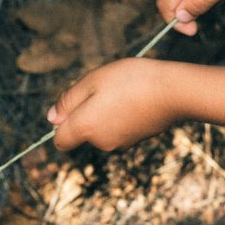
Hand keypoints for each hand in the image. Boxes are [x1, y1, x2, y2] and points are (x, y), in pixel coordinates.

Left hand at [47, 59, 178, 150]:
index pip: (60, 140)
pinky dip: (122, 117)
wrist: (173, 91)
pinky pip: (119, 129)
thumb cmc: (130, 80)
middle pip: (82, 132)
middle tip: (103, 87)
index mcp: (84, 128)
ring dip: (105, 113)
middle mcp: (100, 142)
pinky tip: (135, 99)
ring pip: (102, 129)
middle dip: (86, 112)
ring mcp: (120, 143)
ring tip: (122, 91)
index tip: (74, 103)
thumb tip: (51, 118)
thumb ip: (68, 100)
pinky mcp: (137, 140)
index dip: (61, 123)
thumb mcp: (92, 80)